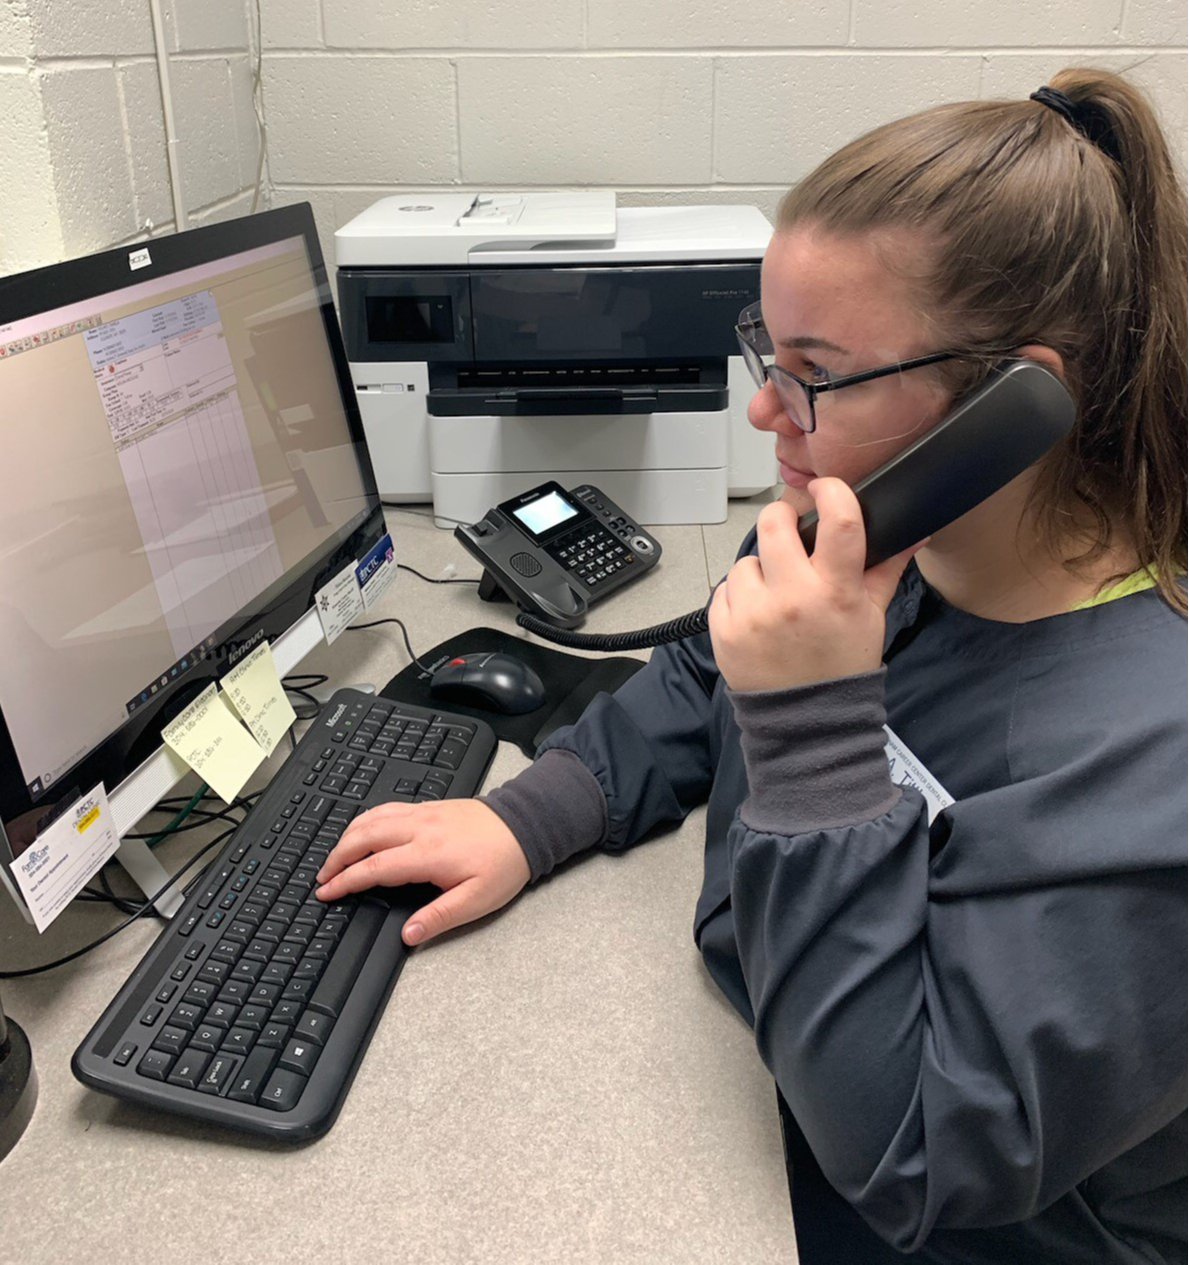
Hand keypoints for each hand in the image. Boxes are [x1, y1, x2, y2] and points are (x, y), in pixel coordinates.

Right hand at [315, 798, 529, 945]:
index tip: (326, 893)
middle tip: (322, 877)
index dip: (345, 881)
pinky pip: (388, 808)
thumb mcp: (477, 900)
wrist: (526, 825)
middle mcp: (420, 829)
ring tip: (334, 856)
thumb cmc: (505, 863)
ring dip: (348, 836)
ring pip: (373, 818)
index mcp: (428, 854)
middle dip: (336, 857)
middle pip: (364, 837)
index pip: (374, 868)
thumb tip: (408, 935)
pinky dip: (367, 819)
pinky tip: (363, 829)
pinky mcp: (430, 807)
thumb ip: (438, 917)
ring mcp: (424, 814)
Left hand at [708, 479, 920, 692]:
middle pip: (772, 524)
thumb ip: (885, 569)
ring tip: (776, 596)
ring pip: (745, 561)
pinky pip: (724, 590)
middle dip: (780, 519)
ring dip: (760, 570)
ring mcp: (753, 614)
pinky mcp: (723, 629)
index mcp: (836, 592)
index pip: (839, 521)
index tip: (822, 488)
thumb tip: (912, 532)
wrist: (807, 722)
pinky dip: (739, 597)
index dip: (830, 492)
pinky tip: (758, 617)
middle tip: (789, 531)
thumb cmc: (841, 665)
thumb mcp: (871, 617)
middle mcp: (792, 598)